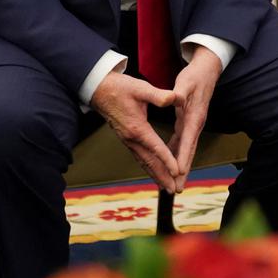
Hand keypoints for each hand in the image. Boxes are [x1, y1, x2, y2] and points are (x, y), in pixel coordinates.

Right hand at [91, 72, 179, 192]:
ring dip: (155, 175)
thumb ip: (160, 95)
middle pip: (149, 162)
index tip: (178, 171)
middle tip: (174, 190)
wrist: (99, 89)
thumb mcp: (141, 88)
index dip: (167, 160)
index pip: (155, 148)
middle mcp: (131, 138)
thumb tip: (177, 98)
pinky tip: (154, 171)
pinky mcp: (126, 138)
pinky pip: (139, 157)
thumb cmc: (120, 87)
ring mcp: (127, 140)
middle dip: (162, 176)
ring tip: (166, 187)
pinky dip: (148, 166)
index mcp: (137, 128)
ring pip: (143, 162)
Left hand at [168, 46, 221, 192]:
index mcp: (194, 116)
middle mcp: (196, 124)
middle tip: (177, 189)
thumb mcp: (186, 81)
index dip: (183, 156)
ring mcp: (194, 125)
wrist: (207, 70)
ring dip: (181, 167)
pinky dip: (177, 155)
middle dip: (183, 171)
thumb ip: (180, 92)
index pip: (187, 140)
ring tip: (174, 184)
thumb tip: (177, 99)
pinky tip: (170, 163)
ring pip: (187, 150)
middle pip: (189, 151)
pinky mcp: (190, 123)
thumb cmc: (195, 75)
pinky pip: (183, 143)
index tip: (178, 172)